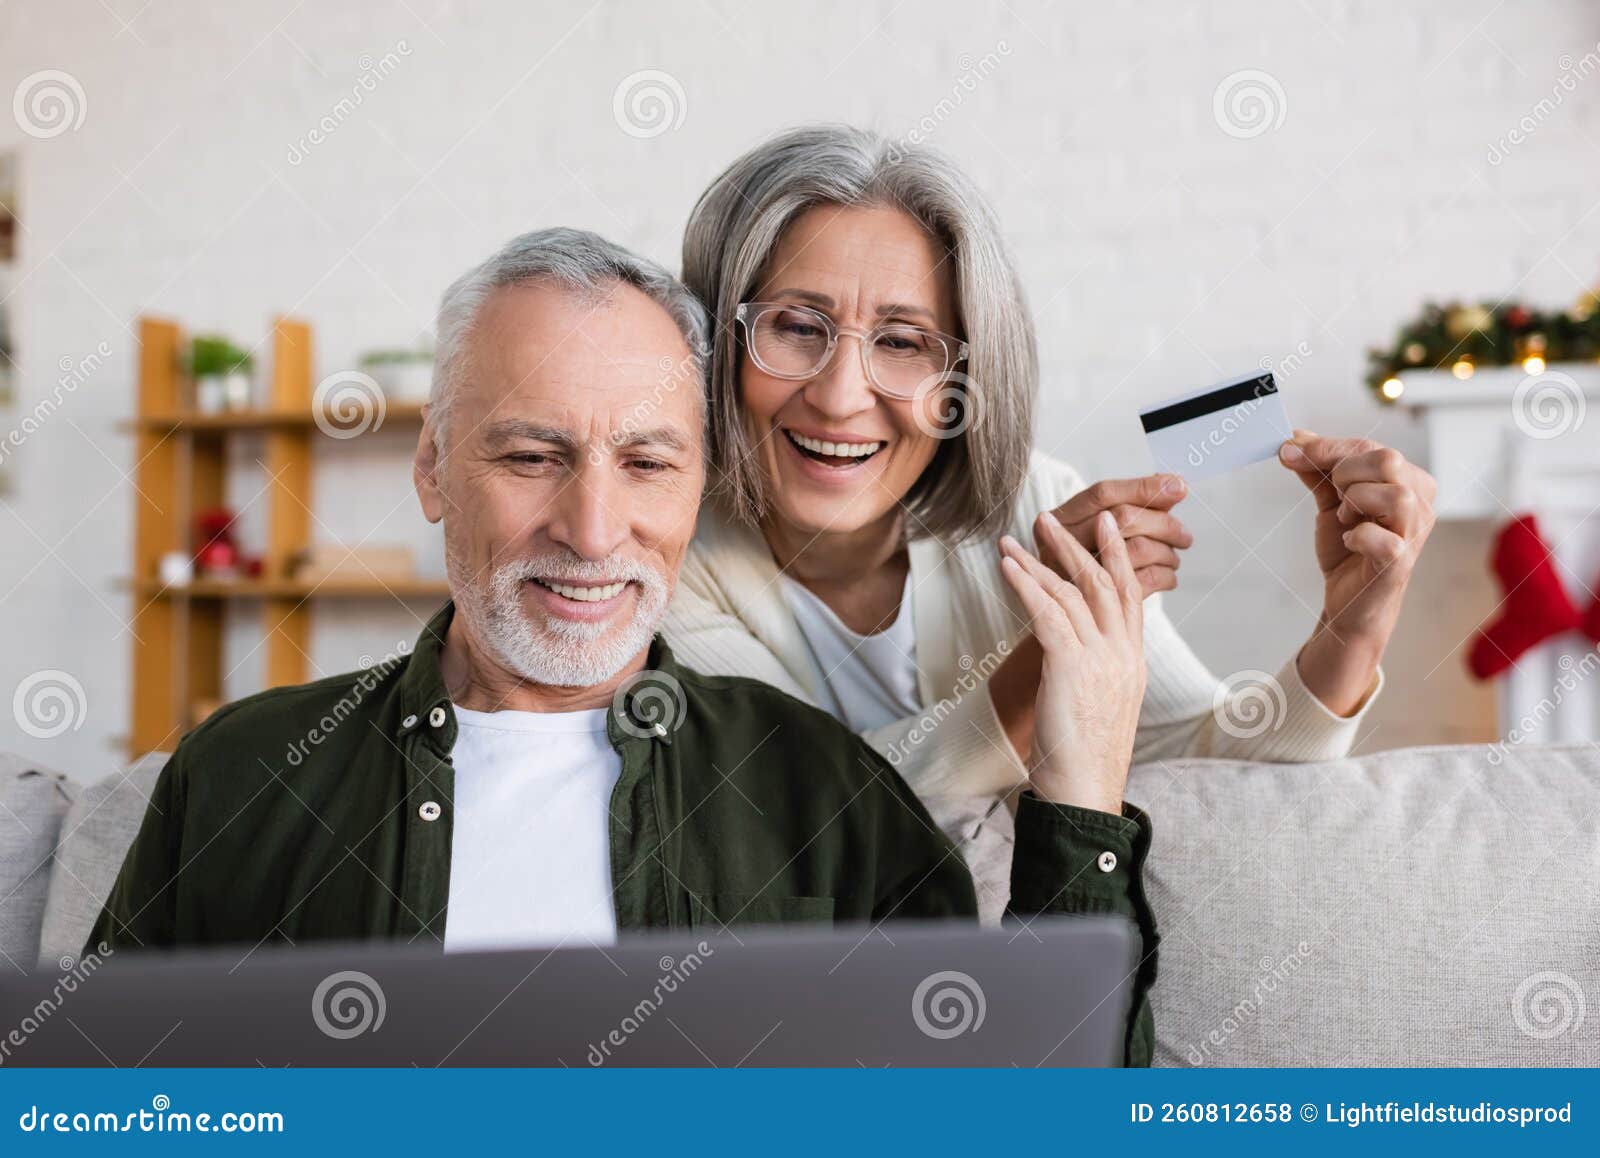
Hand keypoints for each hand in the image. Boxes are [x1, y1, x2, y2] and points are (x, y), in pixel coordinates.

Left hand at [998, 509, 1145, 814]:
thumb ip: (1094, 670)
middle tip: (1054, 518)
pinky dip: (1026, 584)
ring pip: (1071, 593)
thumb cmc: (1084, 758)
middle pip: (1104, 583)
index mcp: (1132, 662)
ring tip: (1016, 538)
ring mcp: (1101, 659)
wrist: (1085, 792)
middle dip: (1079, 545)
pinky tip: (1008, 567)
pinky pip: (1048, 613)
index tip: (1108, 526)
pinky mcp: (1072, 666)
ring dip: (1040, 560)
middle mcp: (1122, 654)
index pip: (1132, 596)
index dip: (1120, 557)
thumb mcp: (1100, 705)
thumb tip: (1072, 652)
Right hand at [1042, 474, 1192, 597]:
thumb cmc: (1082, 564)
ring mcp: (1076, 574)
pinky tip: (1168, 577)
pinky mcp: (1098, 604)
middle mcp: (1060, 543)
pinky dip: (1165, 576)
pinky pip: (1143, 582)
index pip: (1103, 494)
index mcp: (1058, 519)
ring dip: (1166, 552)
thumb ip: (1131, 506)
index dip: (1143, 488)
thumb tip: (1175, 486)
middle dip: (1163, 524)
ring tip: (1174, 558)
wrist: (1055, 617)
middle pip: (1123, 518)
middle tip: (1184, 536)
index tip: (1179, 487)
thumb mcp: (1091, 530)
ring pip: (1137, 549)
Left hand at [1277, 430, 1436, 711]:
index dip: (1327, 448)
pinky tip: (1349, 541)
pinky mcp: (1399, 564)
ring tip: (1345, 519)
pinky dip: (1358, 536)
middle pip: (1388, 461)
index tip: (1290, 451)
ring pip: (1396, 495)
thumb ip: (1317, 469)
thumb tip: (1293, 437)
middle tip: (1335, 499)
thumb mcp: (1329, 501)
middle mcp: (1420, 504)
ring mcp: (1414, 535)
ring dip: (1356, 502)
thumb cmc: (1348, 549)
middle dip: (1346, 473)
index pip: (1371, 447)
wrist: (1346, 601)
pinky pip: (1384, 539)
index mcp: (1409, 481)